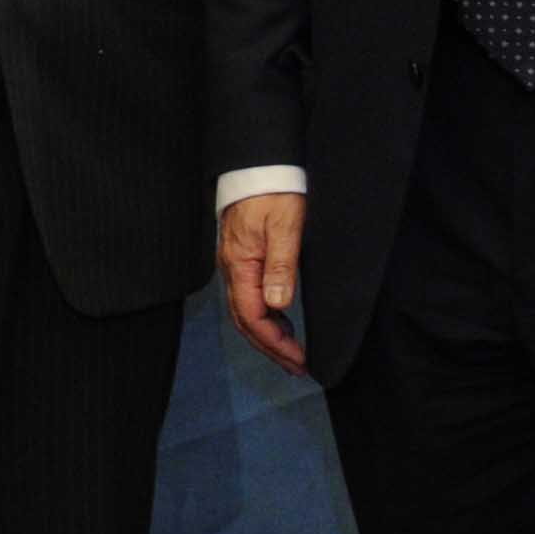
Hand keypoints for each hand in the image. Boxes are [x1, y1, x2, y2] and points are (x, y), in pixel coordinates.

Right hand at [219, 192, 307, 375]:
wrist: (258, 165)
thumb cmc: (273, 193)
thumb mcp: (284, 228)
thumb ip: (280, 266)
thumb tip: (279, 306)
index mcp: (241, 266)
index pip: (253, 317)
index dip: (276, 343)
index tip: (301, 360)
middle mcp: (233, 270)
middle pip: (246, 321)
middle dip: (270, 348)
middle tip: (297, 368)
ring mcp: (236, 264)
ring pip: (246, 311)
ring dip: (267, 336)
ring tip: (291, 353)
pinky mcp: (243, 258)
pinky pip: (250, 297)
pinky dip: (265, 317)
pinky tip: (280, 321)